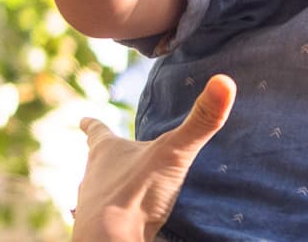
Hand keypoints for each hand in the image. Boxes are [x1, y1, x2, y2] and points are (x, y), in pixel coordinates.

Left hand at [71, 75, 235, 241]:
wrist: (112, 241)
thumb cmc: (136, 193)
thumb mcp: (174, 153)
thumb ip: (201, 122)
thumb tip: (225, 81)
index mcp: (106, 152)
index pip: (98, 131)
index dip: (93, 124)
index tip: (83, 119)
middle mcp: (94, 176)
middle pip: (96, 162)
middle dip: (105, 158)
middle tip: (108, 154)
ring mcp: (93, 205)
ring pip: (99, 190)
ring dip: (111, 187)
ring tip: (124, 188)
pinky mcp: (101, 229)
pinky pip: (110, 217)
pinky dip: (119, 214)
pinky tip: (131, 218)